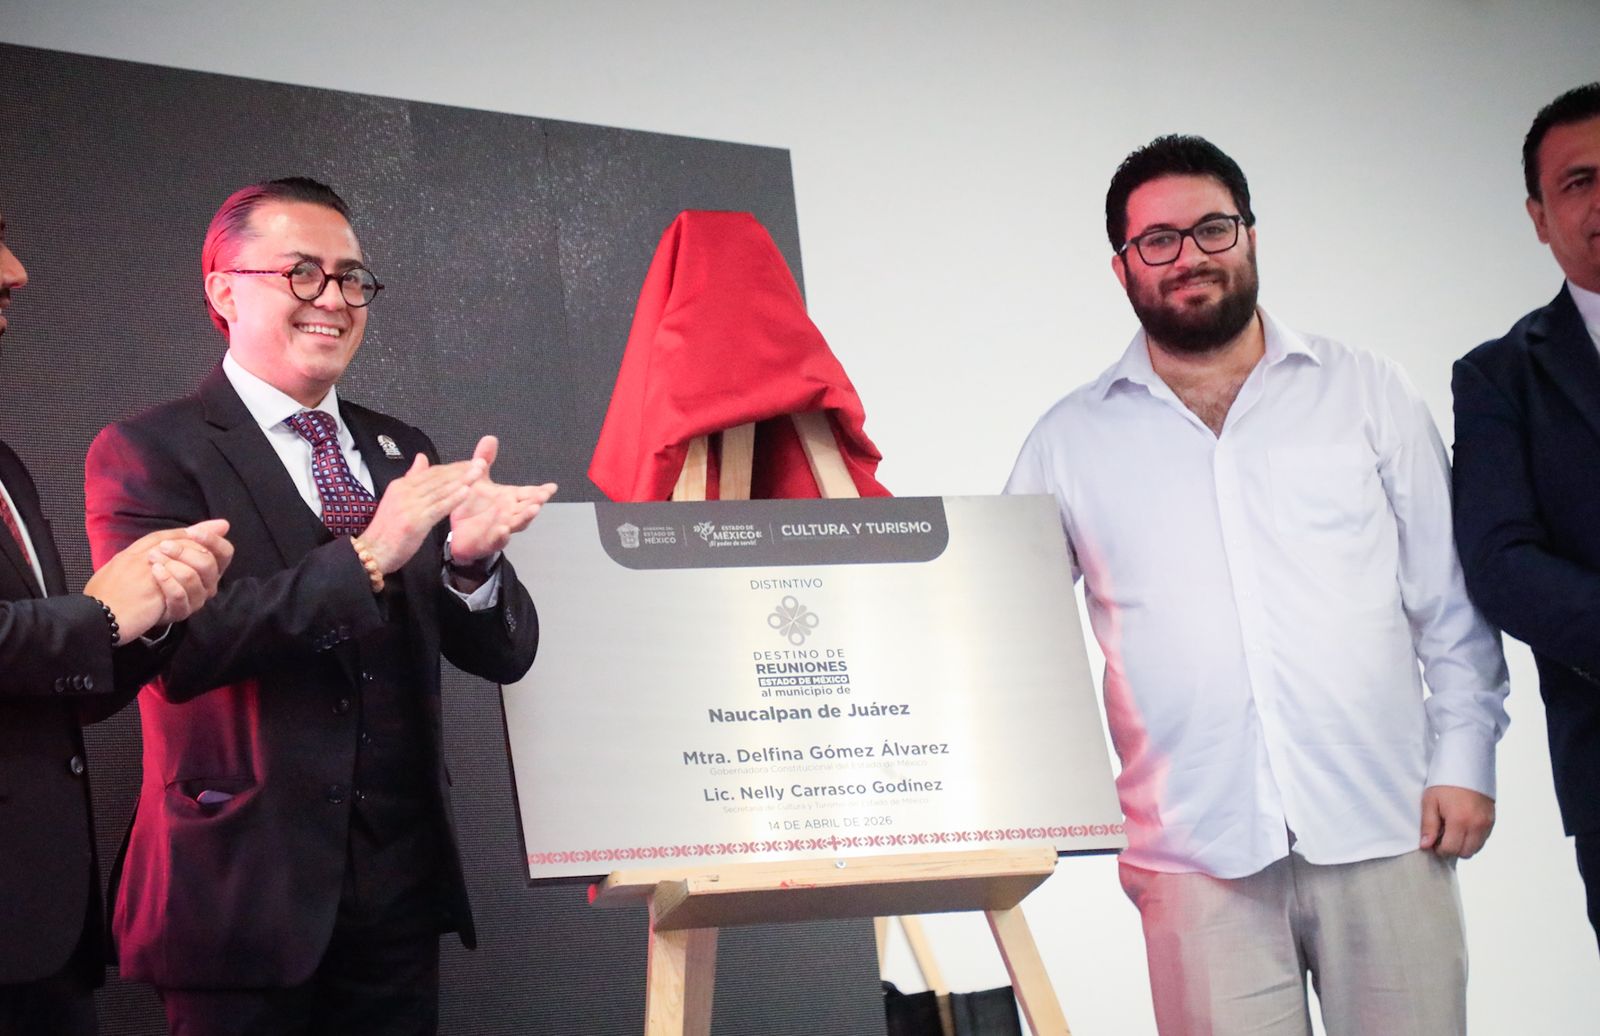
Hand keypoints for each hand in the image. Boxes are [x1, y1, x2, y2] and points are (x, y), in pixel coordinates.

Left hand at [84, 519, 232, 642]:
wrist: (107, 603)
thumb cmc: (133, 571)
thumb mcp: (157, 545)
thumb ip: (187, 535)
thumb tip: (223, 524)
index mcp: (202, 567)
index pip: (224, 553)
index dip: (212, 540)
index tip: (193, 533)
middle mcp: (204, 584)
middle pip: (211, 564)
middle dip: (185, 552)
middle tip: (162, 549)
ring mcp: (193, 600)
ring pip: (197, 579)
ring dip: (173, 565)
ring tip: (152, 562)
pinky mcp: (179, 613)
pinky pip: (182, 595)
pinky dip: (168, 581)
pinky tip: (155, 573)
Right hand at [356, 453, 484, 573]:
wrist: (371, 553)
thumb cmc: (387, 531)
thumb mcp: (397, 500)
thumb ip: (412, 479)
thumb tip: (422, 457)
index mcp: (400, 486)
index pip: (431, 472)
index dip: (453, 467)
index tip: (471, 462)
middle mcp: (404, 492)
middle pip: (438, 478)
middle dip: (461, 470)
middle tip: (481, 462)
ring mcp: (408, 506)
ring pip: (440, 490)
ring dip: (462, 480)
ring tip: (479, 472)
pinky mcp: (414, 521)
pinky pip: (437, 507)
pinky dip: (453, 499)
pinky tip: (466, 492)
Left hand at [448, 436, 557, 564]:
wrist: (458, 533)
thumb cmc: (472, 507)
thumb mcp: (477, 480)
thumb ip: (484, 460)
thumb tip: (490, 438)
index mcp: (510, 498)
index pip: (529, 493)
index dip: (541, 491)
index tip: (552, 487)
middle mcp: (510, 513)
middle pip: (528, 507)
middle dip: (536, 501)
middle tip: (543, 495)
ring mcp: (502, 528)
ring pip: (518, 523)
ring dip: (526, 517)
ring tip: (533, 510)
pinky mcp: (489, 541)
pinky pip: (497, 539)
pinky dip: (501, 535)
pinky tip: (503, 529)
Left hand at [1419, 784, 1495, 857]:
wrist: (1466, 765)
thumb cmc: (1444, 782)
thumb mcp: (1430, 801)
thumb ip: (1429, 826)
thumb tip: (1426, 846)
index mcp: (1460, 820)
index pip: (1451, 849)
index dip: (1439, 849)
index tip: (1433, 842)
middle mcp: (1477, 824)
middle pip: (1465, 853)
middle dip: (1452, 849)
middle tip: (1442, 836)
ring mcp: (1487, 822)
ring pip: (1476, 848)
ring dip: (1463, 844)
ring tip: (1452, 829)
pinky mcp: (1492, 819)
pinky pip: (1483, 838)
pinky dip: (1473, 838)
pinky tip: (1462, 825)